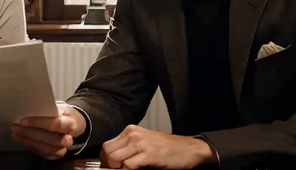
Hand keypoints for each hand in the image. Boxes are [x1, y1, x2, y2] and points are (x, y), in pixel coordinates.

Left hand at [11, 101, 86, 159]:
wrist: (73, 124)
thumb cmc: (64, 114)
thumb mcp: (61, 107)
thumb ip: (50, 108)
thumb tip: (32, 108)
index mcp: (71, 124)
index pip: (55, 124)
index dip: (39, 123)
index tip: (23, 120)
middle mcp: (68, 139)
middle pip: (50, 139)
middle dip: (30, 133)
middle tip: (15, 127)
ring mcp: (62, 149)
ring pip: (46, 148)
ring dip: (28, 141)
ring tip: (16, 133)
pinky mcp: (55, 155)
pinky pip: (42, 153)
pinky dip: (30, 146)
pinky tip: (21, 138)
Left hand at [101, 125, 215, 168]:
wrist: (189, 149)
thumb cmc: (168, 148)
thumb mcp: (145, 143)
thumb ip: (128, 148)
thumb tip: (112, 161)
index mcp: (131, 130)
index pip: (107, 145)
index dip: (106, 160)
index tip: (109, 168)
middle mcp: (133, 134)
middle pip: (107, 151)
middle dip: (109, 165)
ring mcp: (140, 143)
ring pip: (114, 158)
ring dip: (118, 169)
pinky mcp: (148, 154)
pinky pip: (128, 166)